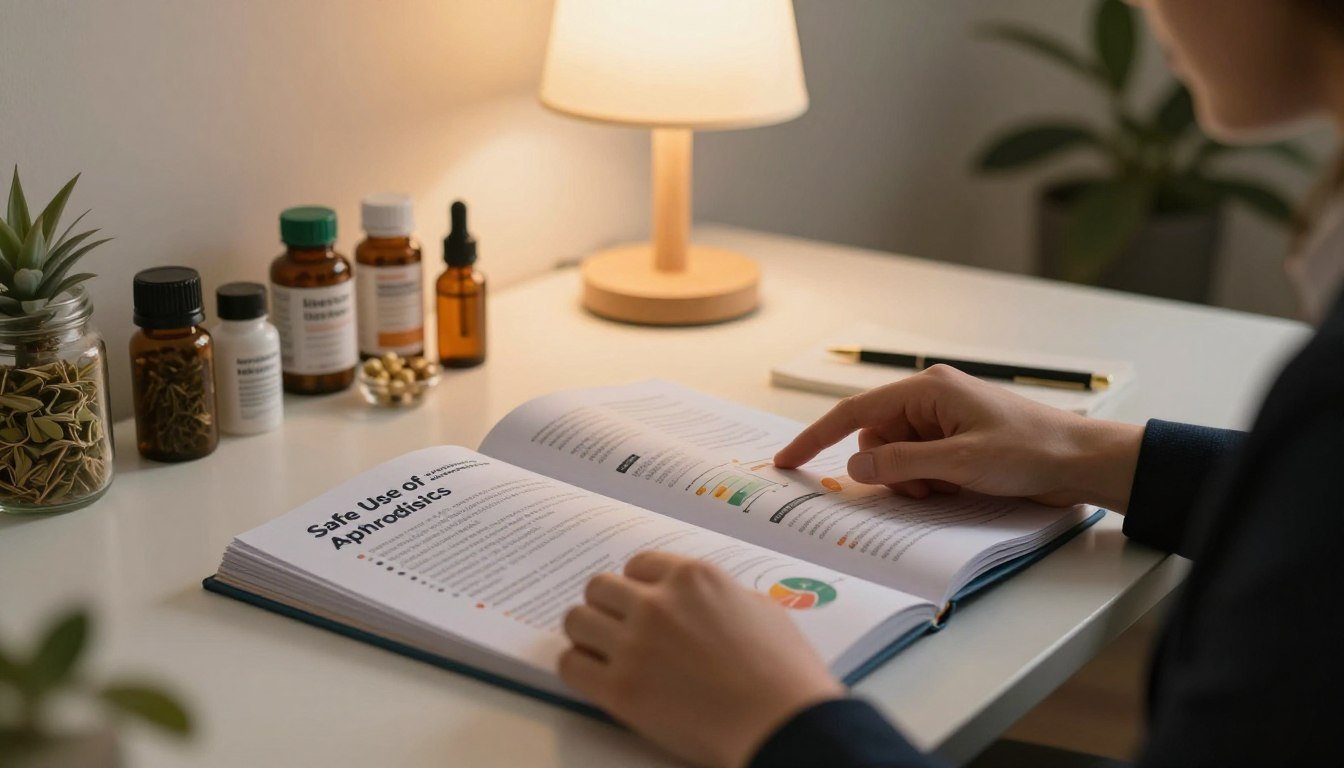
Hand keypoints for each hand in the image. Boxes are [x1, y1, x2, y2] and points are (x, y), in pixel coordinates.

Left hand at [560, 552, 845, 767]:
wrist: (784, 727)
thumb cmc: (786, 674)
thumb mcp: (761, 610)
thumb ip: (721, 597)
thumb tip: (701, 603)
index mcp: (693, 578)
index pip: (639, 565)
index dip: (640, 587)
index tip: (643, 604)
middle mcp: (658, 603)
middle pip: (600, 587)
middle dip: (609, 606)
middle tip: (620, 629)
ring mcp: (635, 646)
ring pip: (577, 620)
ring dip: (588, 634)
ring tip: (604, 652)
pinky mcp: (620, 690)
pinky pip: (571, 665)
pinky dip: (578, 667)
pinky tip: (596, 676)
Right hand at [773, 365, 1142, 510]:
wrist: (1081, 461)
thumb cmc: (1029, 451)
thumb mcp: (959, 462)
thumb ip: (900, 463)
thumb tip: (856, 465)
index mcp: (927, 389)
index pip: (854, 411)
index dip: (816, 436)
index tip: (786, 459)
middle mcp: (930, 399)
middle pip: (875, 438)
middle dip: (887, 469)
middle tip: (921, 489)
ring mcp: (943, 421)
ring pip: (895, 456)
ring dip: (910, 480)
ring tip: (947, 489)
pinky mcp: (956, 441)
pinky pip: (919, 464)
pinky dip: (927, 482)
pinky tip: (956, 488)